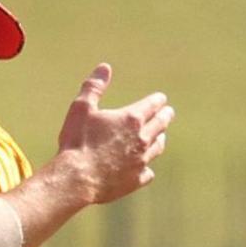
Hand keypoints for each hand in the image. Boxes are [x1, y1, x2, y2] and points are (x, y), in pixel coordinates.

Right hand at [53, 63, 171, 203]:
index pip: (152, 105)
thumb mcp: (81, 108)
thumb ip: (94, 87)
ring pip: (158, 147)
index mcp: (131, 119)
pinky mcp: (136, 179)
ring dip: (160, 139)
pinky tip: (144, 167)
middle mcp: (142, 138)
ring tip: (160, 137)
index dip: (157, 100)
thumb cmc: (77, 141)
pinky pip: (147, 171)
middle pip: (161, 124)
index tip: (161, 98)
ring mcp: (141, 160)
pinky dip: (146, 167)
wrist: (77, 177)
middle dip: (165, 116)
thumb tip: (105, 67)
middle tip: (168, 113)